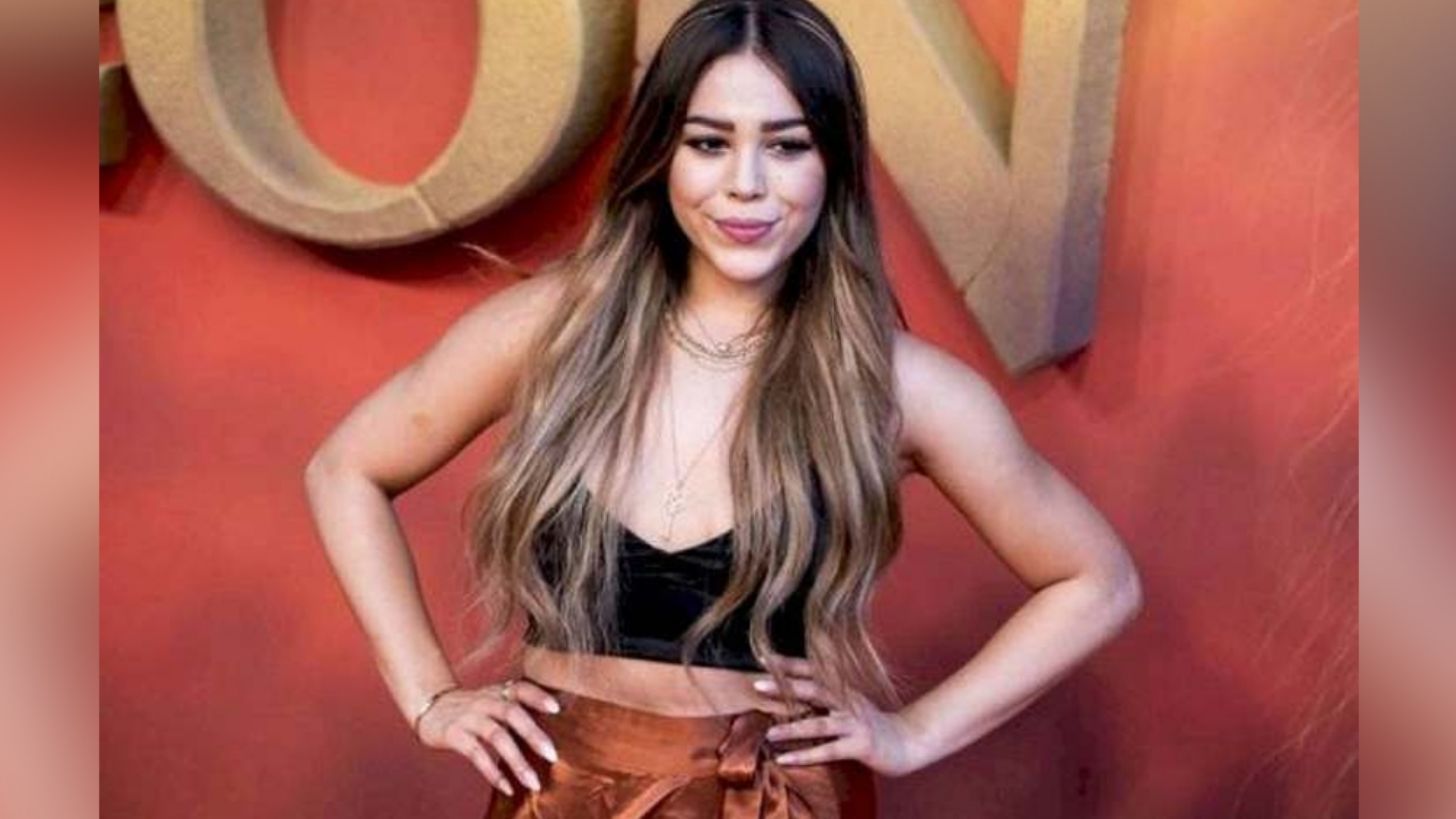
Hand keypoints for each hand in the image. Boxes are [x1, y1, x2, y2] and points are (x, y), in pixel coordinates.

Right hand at [415, 679, 561, 797]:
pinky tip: (508, 787)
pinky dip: (493, 772)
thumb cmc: (474, 708)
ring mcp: (469, 717)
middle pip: (512, 714)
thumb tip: (557, 721)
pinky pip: (476, 754)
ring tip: (534, 783)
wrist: (431, 707)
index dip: (539, 696)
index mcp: (499, 692)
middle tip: (553, 756)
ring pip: (497, 736)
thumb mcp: (495, 699)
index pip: (521, 688)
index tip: (556, 709)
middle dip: (534, 735)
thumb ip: (519, 707)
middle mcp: (485, 701)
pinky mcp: (454, 734)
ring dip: (517, 762)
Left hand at [752, 657, 926, 777]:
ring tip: (768, 733)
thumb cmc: (868, 722)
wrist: (905, 741)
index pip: (813, 671)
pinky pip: (829, 751)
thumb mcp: (848, 700)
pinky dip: (805, 755)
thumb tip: (793, 683)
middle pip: (815, 689)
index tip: (763, 657)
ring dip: (792, 728)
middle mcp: (848, 701)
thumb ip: (824, 691)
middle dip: (786, 686)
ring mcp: (855, 723)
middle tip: (757, 683)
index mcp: (843, 687)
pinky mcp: (860, 745)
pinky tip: (783, 759)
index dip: (789, 664)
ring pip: (820, 724)